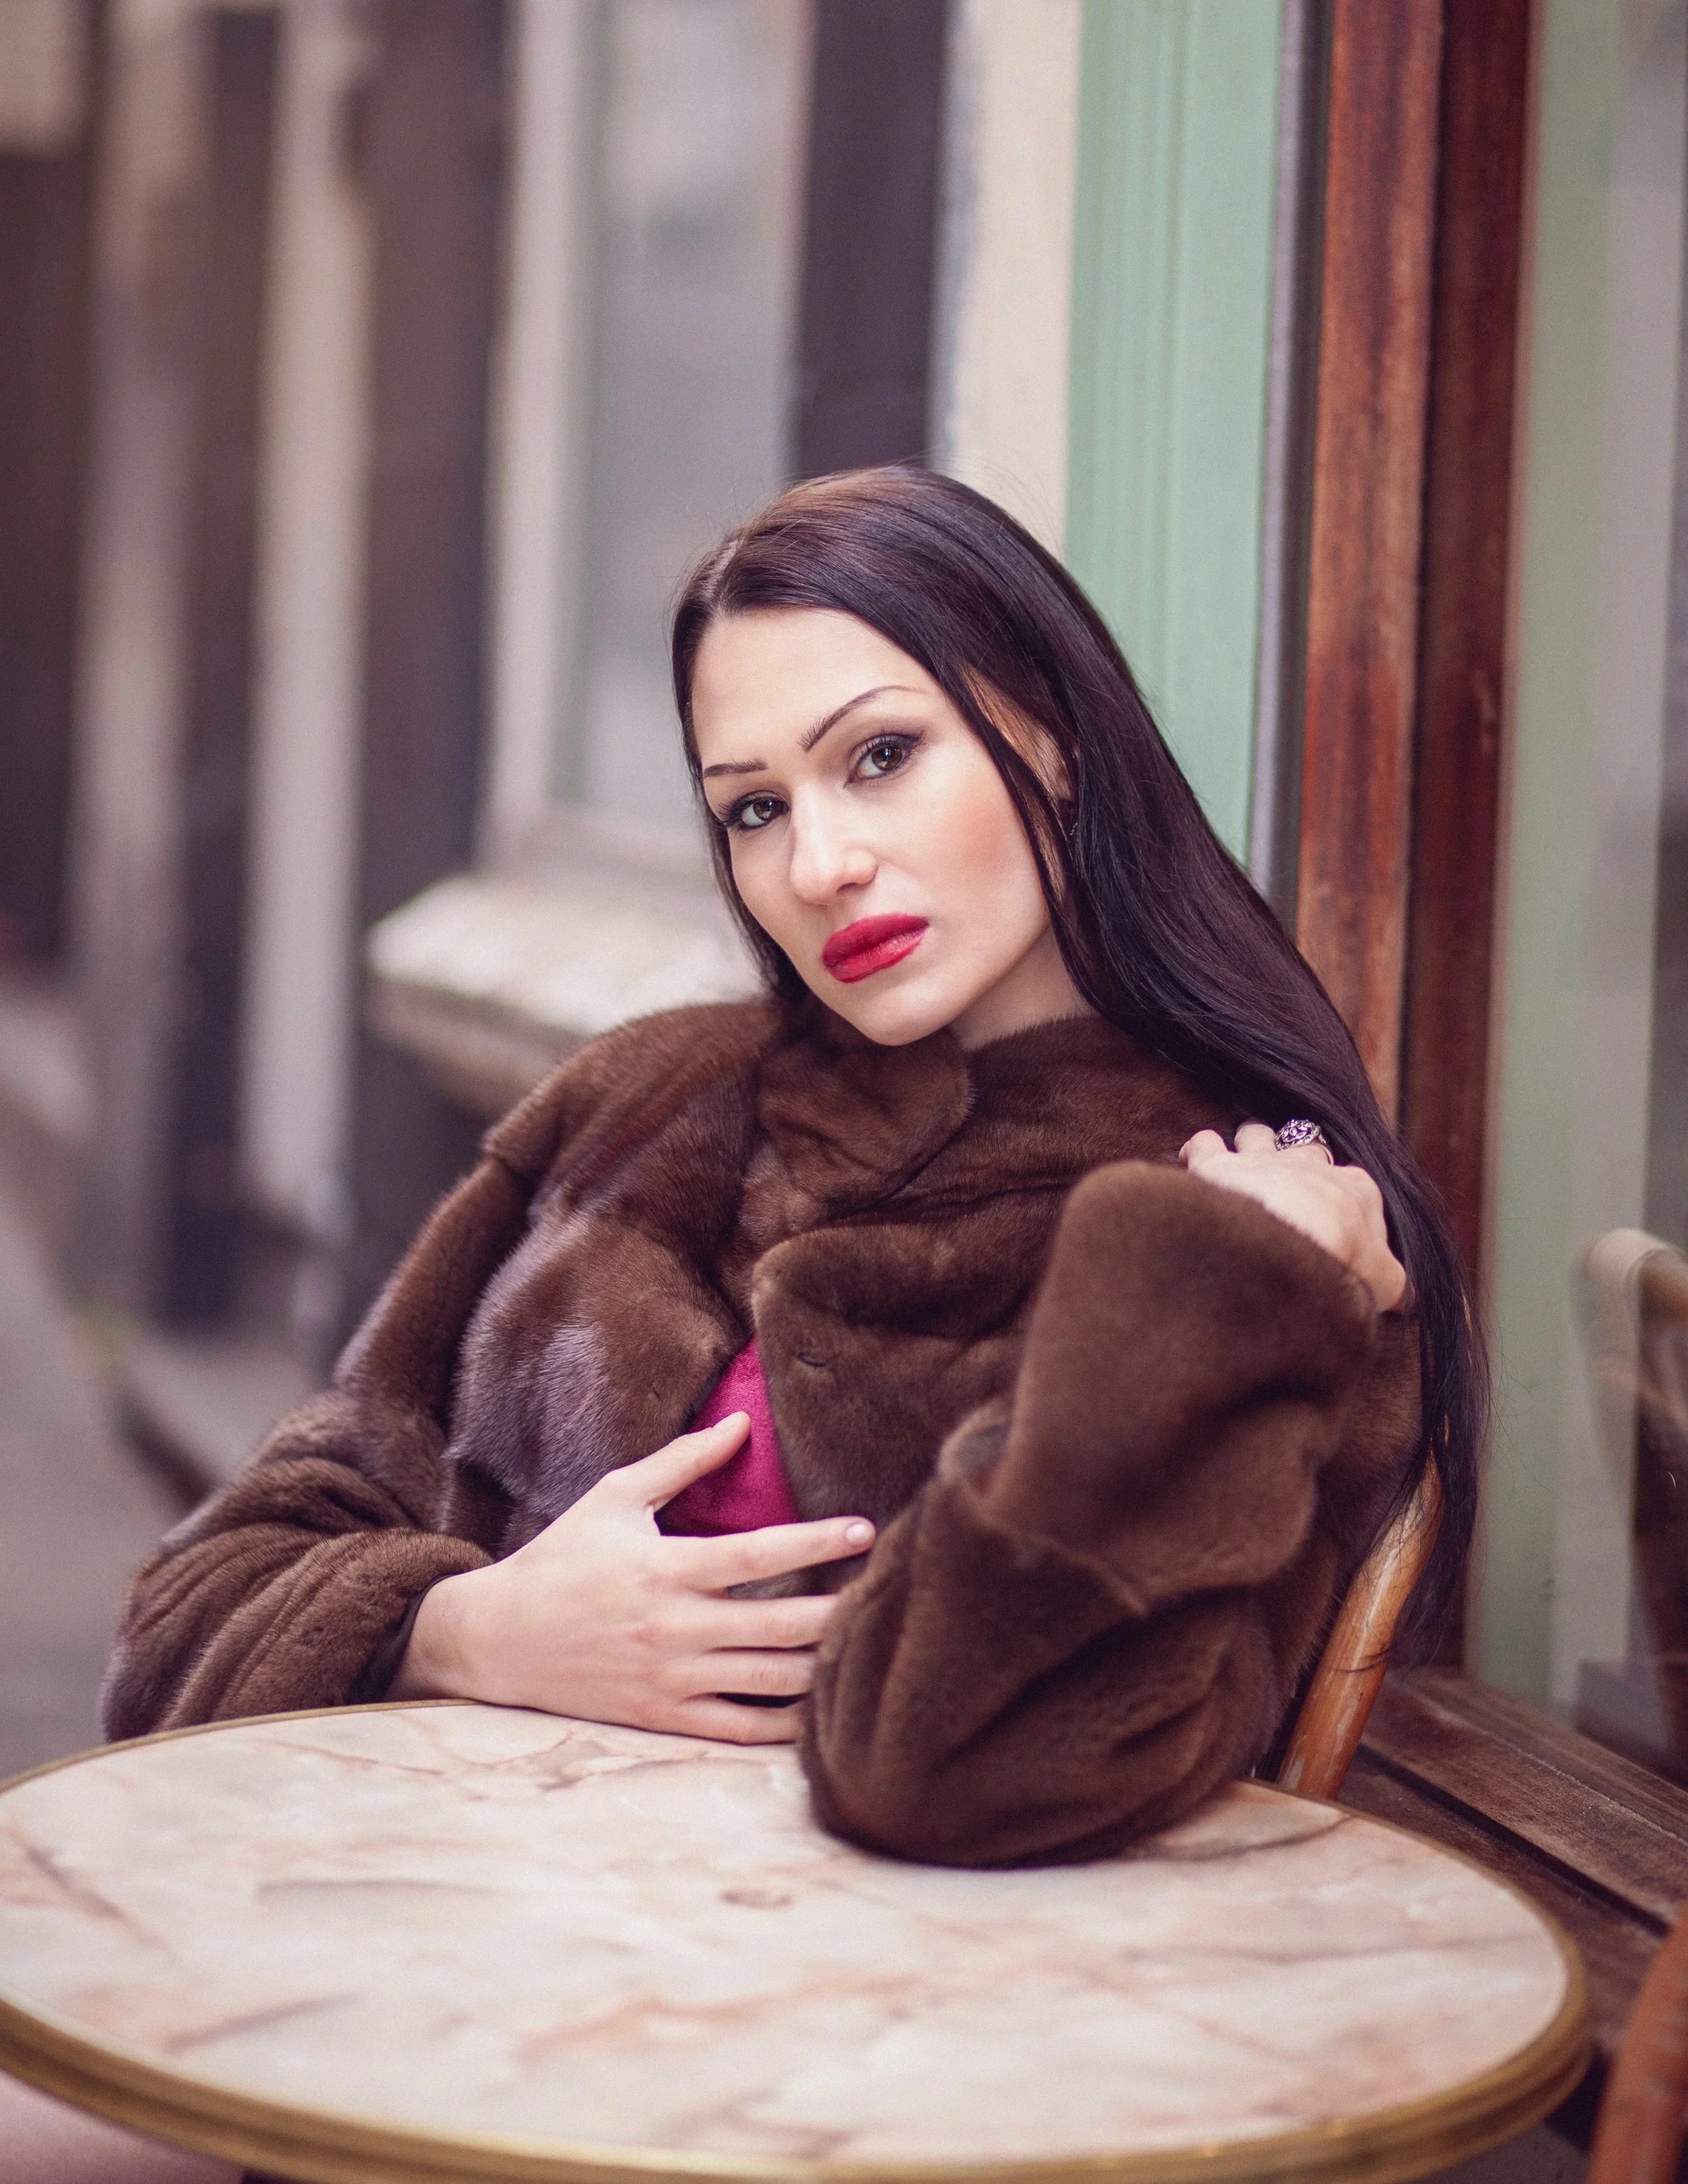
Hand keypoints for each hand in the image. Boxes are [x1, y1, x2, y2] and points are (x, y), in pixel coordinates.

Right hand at [389, 1413, 874, 1742]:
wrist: (496, 1639)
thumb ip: (683, 1462)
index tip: (866, 1530)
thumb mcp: (615, 1497)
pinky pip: (738, 1730)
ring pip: (769, 1682)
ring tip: (868, 1648)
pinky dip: (785, 1725)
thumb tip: (742, 1423)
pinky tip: (822, 1709)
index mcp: (667, 1568)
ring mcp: (670, 1678)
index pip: (760, 1554)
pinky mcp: (661, 1718)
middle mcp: (674, 1627)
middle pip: (780, 1626)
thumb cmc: (562, 1558)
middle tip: (891, 1596)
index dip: (818, 1543)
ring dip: (824, 1669)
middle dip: (841, 1612)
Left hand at [1179, 1121, 1407, 1311]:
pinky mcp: (1217, 1165)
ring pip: (1259, 1134)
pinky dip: (1198, 1148)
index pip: (1357, 1190)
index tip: (1339, 1230)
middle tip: (1289, 1182)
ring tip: (1244, 1157)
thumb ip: (1393, 1284)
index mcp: (1354, 1190)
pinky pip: (1205, 1142)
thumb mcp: (1381, 1281)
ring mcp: (1261, 1161)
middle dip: (1300, 1160)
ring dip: (1253, 1143)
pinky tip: (1192, 1156)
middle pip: (1307, 1149)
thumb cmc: (1340, 1260)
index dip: (1346, 1209)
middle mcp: (1308, 1166)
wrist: (1288, 1240)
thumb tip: (1408, 1298)